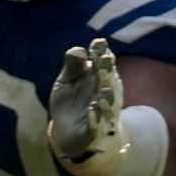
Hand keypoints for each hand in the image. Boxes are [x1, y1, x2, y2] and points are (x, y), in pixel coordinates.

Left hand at [48, 38, 124, 163]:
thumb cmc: (70, 101)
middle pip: (108, 80)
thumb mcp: (66, 82)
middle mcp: (104, 92)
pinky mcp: (96, 129)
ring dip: (107, 96)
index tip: (99, 44)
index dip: (101, 52)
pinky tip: (91, 110)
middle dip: (107, 71)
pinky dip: (96, 118)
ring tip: (103, 90)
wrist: (68, 131)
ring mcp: (103, 111)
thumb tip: (78, 49)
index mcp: (98, 76)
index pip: (103, 61)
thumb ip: (72, 67)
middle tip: (104, 61)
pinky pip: (98, 124)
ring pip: (109, 103)